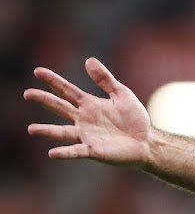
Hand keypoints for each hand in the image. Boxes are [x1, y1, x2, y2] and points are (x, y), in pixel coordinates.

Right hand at [25, 58, 151, 165]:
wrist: (147, 142)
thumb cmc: (135, 119)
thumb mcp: (122, 94)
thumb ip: (106, 80)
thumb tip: (89, 60)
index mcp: (89, 104)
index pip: (67, 90)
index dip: (53, 81)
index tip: (38, 71)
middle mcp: (83, 119)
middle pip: (60, 107)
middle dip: (44, 100)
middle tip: (28, 94)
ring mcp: (86, 135)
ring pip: (62, 132)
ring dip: (47, 131)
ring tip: (31, 129)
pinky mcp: (94, 150)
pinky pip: (76, 151)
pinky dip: (65, 153)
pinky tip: (53, 153)